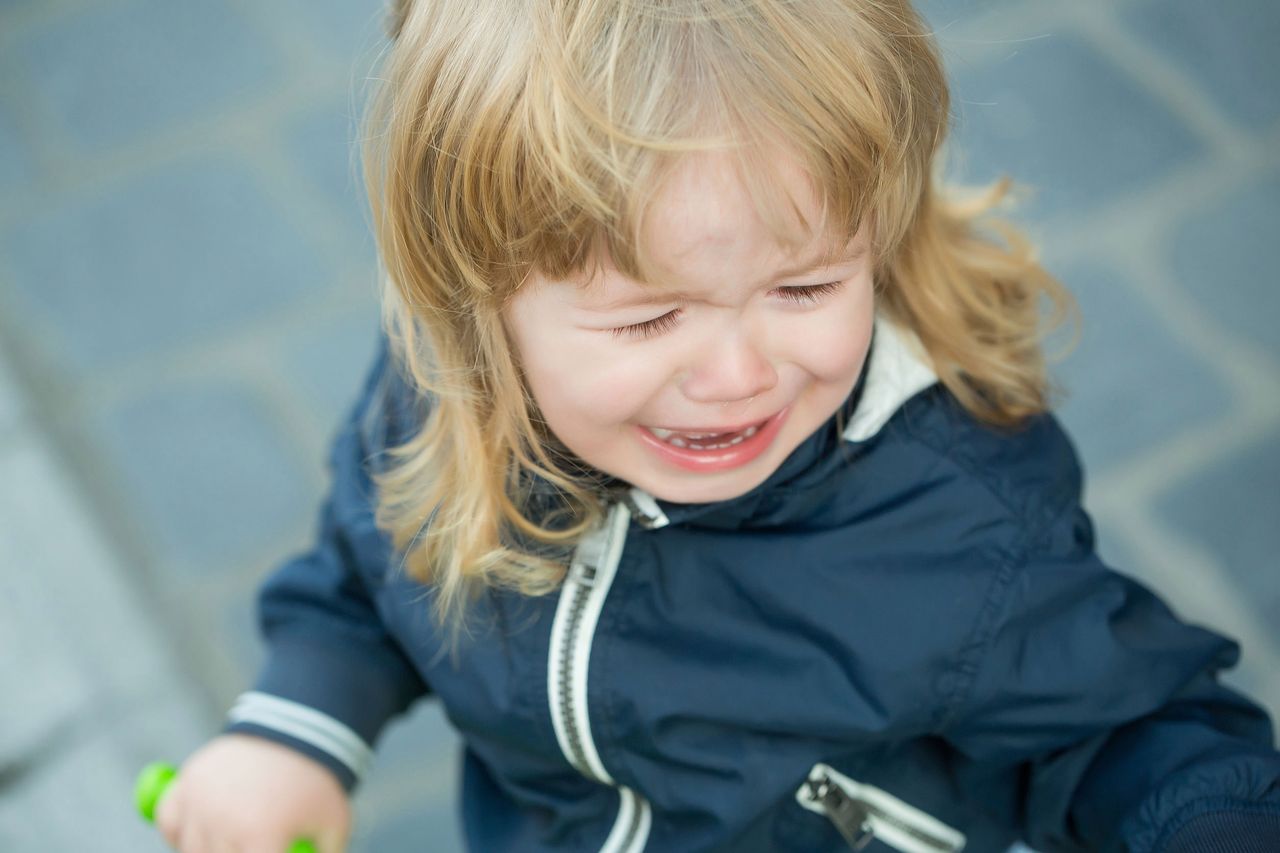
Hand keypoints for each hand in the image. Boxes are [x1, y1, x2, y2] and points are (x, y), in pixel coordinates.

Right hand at [154, 733, 350, 851]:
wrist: (297, 727)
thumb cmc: (316, 781)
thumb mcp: (332, 824)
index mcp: (260, 838)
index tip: (270, 849)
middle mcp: (223, 823)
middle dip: (242, 852)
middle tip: (254, 840)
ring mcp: (200, 802)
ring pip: (192, 850)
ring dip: (211, 848)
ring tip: (238, 836)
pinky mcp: (186, 783)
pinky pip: (170, 823)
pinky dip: (180, 833)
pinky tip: (204, 834)